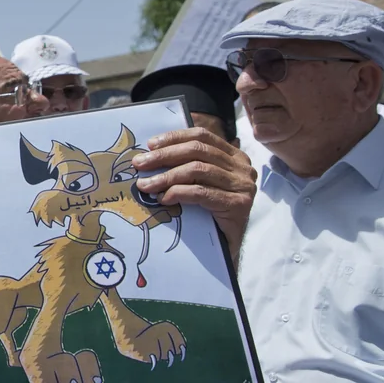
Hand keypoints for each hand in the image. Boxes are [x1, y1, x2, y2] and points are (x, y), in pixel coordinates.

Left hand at [131, 127, 257, 261]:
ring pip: (198, 170)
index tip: (150, 145)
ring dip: (166, 177)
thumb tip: (150, 153)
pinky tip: (164, 198)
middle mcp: (242, 167)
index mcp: (233, 156)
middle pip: (197, 150)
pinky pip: (202, 192)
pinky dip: (179, 193)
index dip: (174, 137)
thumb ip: (185, 165)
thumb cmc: (208, 212)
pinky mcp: (239, 205)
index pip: (202, 136)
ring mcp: (243, 185)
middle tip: (140, 164)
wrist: (226, 247)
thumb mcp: (198, 182)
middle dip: (164, 156)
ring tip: (145, 185)